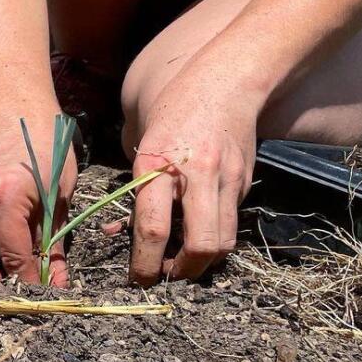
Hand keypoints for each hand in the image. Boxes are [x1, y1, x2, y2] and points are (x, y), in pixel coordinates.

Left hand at [125, 64, 258, 284]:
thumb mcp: (140, 140)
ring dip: (203, 262)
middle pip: (200, 246)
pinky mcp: (244, 183)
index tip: (138, 279)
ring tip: (183, 262)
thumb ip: (132, 187)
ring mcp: (225, 180)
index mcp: (156, 165)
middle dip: (182, 272)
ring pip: (224, 242)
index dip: (145, 264)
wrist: (226, 82)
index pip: (152, 228)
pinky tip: (199, 232)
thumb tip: (117, 233)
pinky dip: (216, 236)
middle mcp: (195, 176)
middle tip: (166, 276)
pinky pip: (231, 223)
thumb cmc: (172, 110)